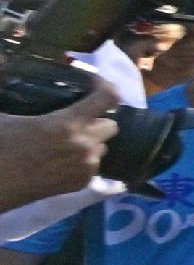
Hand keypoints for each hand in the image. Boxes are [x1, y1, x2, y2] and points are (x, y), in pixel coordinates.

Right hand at [0, 83, 114, 212]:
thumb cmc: (1, 149)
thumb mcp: (8, 118)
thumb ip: (27, 104)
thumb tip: (17, 80)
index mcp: (68, 124)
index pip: (108, 97)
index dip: (105, 87)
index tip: (93, 85)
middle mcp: (84, 145)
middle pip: (111, 126)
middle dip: (96, 121)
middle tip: (76, 120)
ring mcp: (86, 166)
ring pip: (102, 147)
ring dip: (89, 142)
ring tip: (65, 143)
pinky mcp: (82, 183)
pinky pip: (93, 166)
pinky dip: (82, 161)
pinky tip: (61, 161)